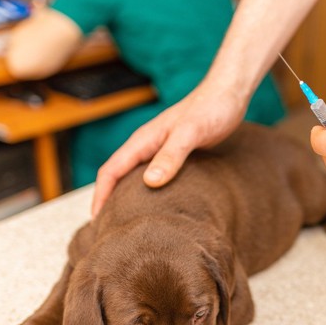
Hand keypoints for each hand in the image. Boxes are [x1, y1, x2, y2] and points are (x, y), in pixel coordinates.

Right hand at [91, 80, 247, 216]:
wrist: (228, 93)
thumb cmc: (211, 109)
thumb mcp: (191, 133)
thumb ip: (171, 156)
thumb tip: (149, 183)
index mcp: (144, 140)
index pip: (111, 171)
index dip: (101, 196)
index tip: (97, 222)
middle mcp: (147, 145)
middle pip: (118, 176)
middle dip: (108, 201)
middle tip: (108, 231)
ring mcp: (161, 150)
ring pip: (135, 177)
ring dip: (127, 198)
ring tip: (128, 224)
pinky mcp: (176, 154)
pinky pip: (154, 176)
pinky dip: (149, 192)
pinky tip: (158, 207)